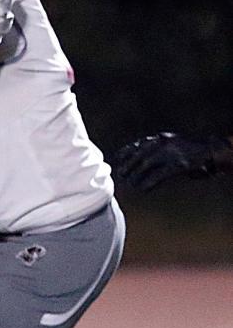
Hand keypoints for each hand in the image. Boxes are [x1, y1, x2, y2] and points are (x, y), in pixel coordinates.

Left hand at [113, 132, 232, 190]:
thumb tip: (139, 159)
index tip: (115, 160)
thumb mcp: (170, 142)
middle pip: (139, 155)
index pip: (136, 145)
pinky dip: (149, 182)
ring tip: (131, 184)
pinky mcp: (178, 164)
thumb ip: (156, 148)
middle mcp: (162, 143)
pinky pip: (159, 174)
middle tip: (121, 175)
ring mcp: (170, 153)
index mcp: (159, 138)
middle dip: (128, 166)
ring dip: (136, 175)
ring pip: (146, 164)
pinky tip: (144, 189)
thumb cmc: (189, 147)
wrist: (211, 147)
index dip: (125, 153)